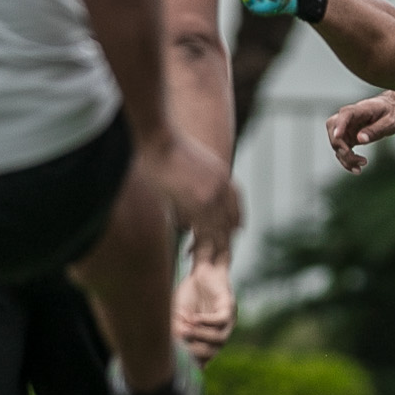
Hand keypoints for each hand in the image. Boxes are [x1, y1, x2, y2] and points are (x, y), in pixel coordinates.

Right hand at [136, 129, 241, 257]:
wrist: (159, 136)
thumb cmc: (164, 146)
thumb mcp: (189, 162)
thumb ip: (194, 180)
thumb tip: (189, 192)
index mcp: (221, 174)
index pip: (235, 203)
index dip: (234, 220)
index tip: (234, 232)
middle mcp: (222, 185)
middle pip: (229, 219)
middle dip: (223, 236)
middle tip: (218, 253)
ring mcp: (212, 194)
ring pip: (217, 227)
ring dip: (210, 244)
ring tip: (202, 258)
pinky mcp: (199, 201)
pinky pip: (202, 227)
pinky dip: (197, 242)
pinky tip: (190, 252)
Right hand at [174, 256, 235, 362]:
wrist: (201, 273)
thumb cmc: (189, 296)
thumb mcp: (177, 314)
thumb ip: (177, 327)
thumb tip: (178, 339)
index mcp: (207, 340)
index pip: (203, 360)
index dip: (191, 362)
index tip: (177, 360)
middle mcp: (219, 334)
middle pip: (211, 353)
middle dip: (194, 350)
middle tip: (180, 342)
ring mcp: (227, 322)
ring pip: (219, 339)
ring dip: (201, 335)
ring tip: (186, 329)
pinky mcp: (228, 307)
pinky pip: (221, 320)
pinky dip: (206, 321)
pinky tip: (194, 318)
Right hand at [325, 92, 394, 172]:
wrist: (390, 110)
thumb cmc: (391, 113)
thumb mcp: (390, 122)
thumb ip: (375, 130)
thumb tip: (360, 139)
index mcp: (359, 109)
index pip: (345, 114)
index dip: (340, 125)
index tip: (338, 136)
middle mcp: (348, 118)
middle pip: (333, 129)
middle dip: (340, 147)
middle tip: (356, 159)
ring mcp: (346, 128)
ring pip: (335, 143)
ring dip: (344, 158)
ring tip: (360, 168)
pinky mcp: (347, 137)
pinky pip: (341, 150)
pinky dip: (346, 161)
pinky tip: (357, 169)